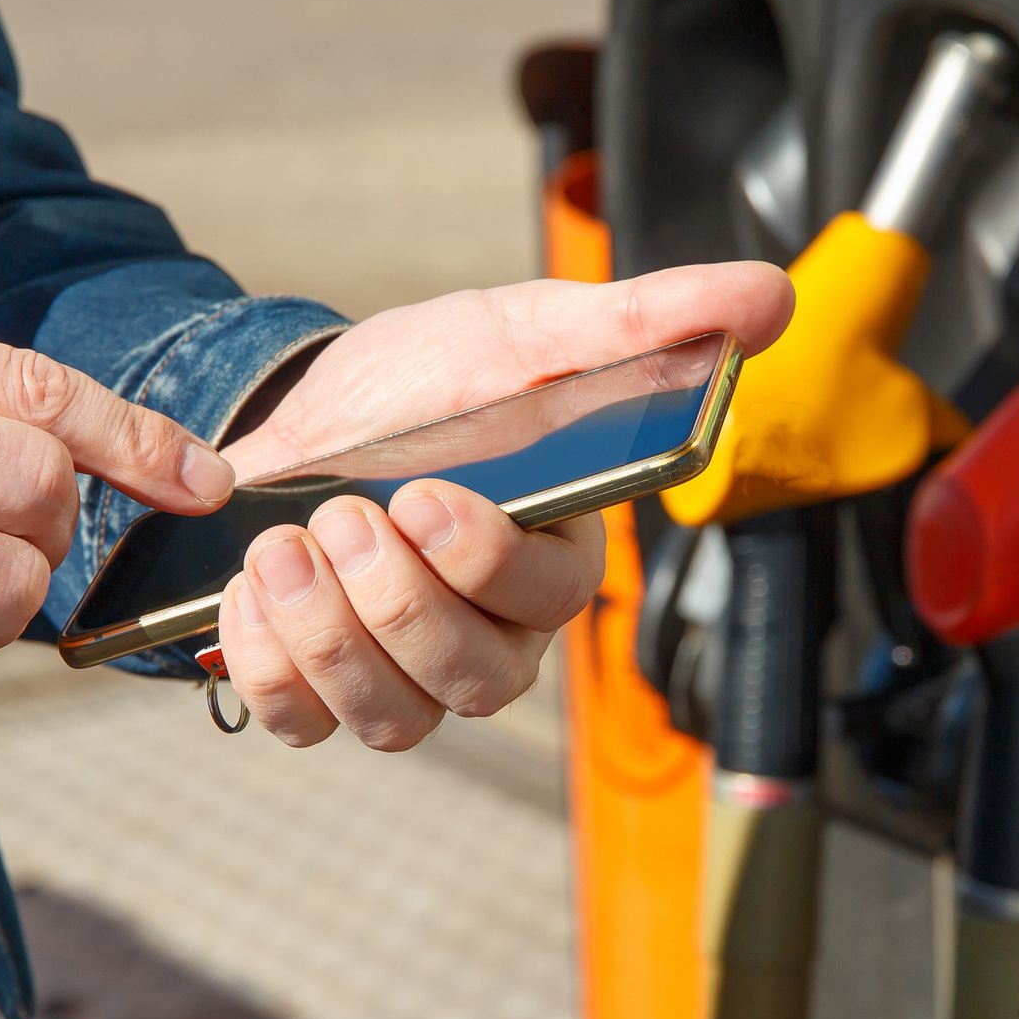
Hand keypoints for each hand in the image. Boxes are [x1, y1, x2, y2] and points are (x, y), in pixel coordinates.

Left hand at [214, 261, 792, 749]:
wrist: (313, 406)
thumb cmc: (436, 382)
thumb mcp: (529, 331)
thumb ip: (645, 321)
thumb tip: (767, 298)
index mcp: (553, 557)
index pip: (552, 598)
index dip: (488, 564)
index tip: (425, 497)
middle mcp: (491, 634)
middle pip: (471, 679)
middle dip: (394, 602)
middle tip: (340, 512)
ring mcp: (407, 675)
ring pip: (391, 717)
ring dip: (327, 636)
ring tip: (281, 546)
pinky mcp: (324, 688)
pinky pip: (300, 721)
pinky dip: (267, 667)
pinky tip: (250, 588)